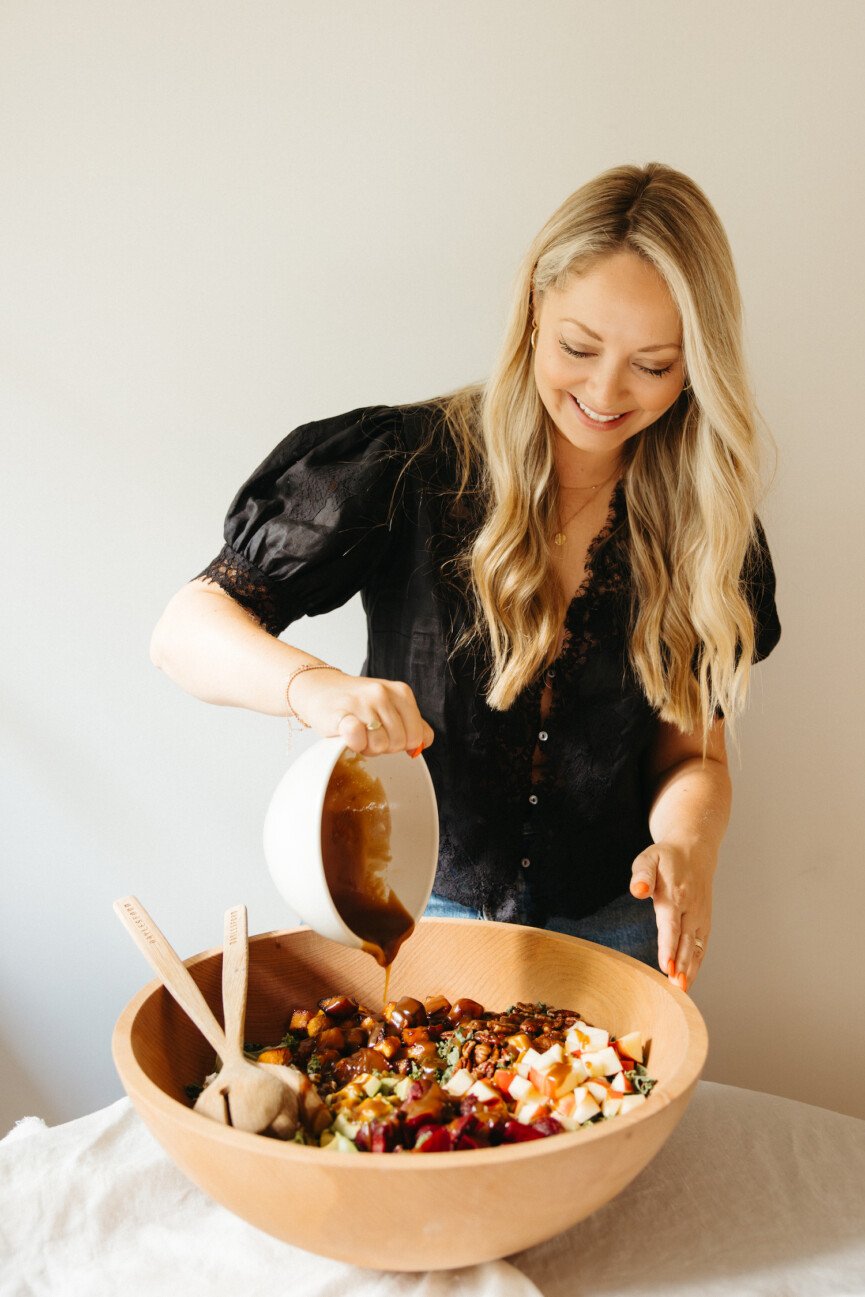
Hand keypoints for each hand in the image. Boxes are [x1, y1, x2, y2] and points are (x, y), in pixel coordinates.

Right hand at [289, 669, 434, 756]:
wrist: (319, 689)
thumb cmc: (357, 703)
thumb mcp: (390, 705)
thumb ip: (412, 723)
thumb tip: (423, 744)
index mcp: (401, 692)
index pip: (418, 736)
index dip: (402, 743)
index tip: (387, 735)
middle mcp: (383, 693)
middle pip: (399, 743)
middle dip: (384, 747)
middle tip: (368, 734)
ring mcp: (362, 702)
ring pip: (380, 745)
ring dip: (367, 748)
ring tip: (357, 734)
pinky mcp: (341, 714)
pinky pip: (359, 740)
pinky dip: (355, 744)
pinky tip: (348, 735)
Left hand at [629, 842, 714, 991]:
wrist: (694, 850)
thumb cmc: (666, 858)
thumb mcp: (649, 858)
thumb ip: (642, 875)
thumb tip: (638, 890)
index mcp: (676, 895)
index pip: (671, 925)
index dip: (668, 947)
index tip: (666, 967)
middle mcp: (691, 908)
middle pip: (686, 941)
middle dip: (681, 965)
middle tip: (676, 988)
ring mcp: (701, 917)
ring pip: (696, 947)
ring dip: (690, 970)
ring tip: (682, 992)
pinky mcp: (704, 922)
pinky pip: (701, 946)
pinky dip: (696, 964)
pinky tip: (688, 981)